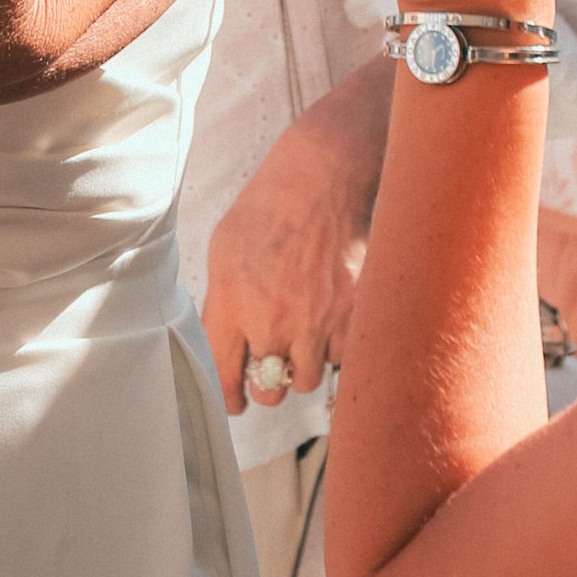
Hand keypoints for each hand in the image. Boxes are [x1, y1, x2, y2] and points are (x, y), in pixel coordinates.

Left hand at [204, 98, 378, 414]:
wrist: (324, 176)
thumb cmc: (270, 206)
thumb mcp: (224, 249)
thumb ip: (222, 305)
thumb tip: (222, 346)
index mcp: (233, 302)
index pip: (224, 377)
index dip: (230, 399)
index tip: (237, 401)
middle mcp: (273, 318)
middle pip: (269, 391)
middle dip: (269, 382)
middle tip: (275, 361)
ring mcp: (316, 320)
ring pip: (307, 379)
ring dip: (304, 364)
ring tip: (305, 331)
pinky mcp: (353, 315)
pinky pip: (342, 357)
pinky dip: (337, 346)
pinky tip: (332, 316)